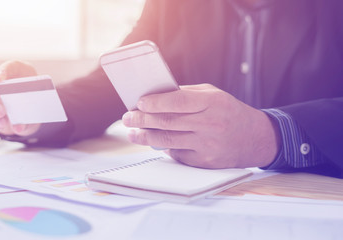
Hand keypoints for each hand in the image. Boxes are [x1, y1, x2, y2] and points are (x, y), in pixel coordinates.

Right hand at [0, 60, 40, 135]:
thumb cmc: (33, 94)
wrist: (27, 94)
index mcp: (17, 68)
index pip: (8, 67)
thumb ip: (30, 111)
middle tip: (0, 114)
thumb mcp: (36, 99)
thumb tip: (19, 127)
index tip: (0, 81)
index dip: (3, 73)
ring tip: (0, 126)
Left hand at [122, 84, 279, 168]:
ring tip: (132, 132)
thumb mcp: (213, 95)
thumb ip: (186, 94)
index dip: (155, 102)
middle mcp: (211, 124)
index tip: (139, 103)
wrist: (255, 139)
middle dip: (142, 120)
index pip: (178, 101)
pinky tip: (153, 142)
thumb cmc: (228, 112)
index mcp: (213, 103)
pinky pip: (177, 154)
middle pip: (168, 122)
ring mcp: (208, 146)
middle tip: (127, 118)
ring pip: (168, 141)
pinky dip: (163, 147)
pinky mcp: (205, 162)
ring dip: (145, 137)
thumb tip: (155, 97)